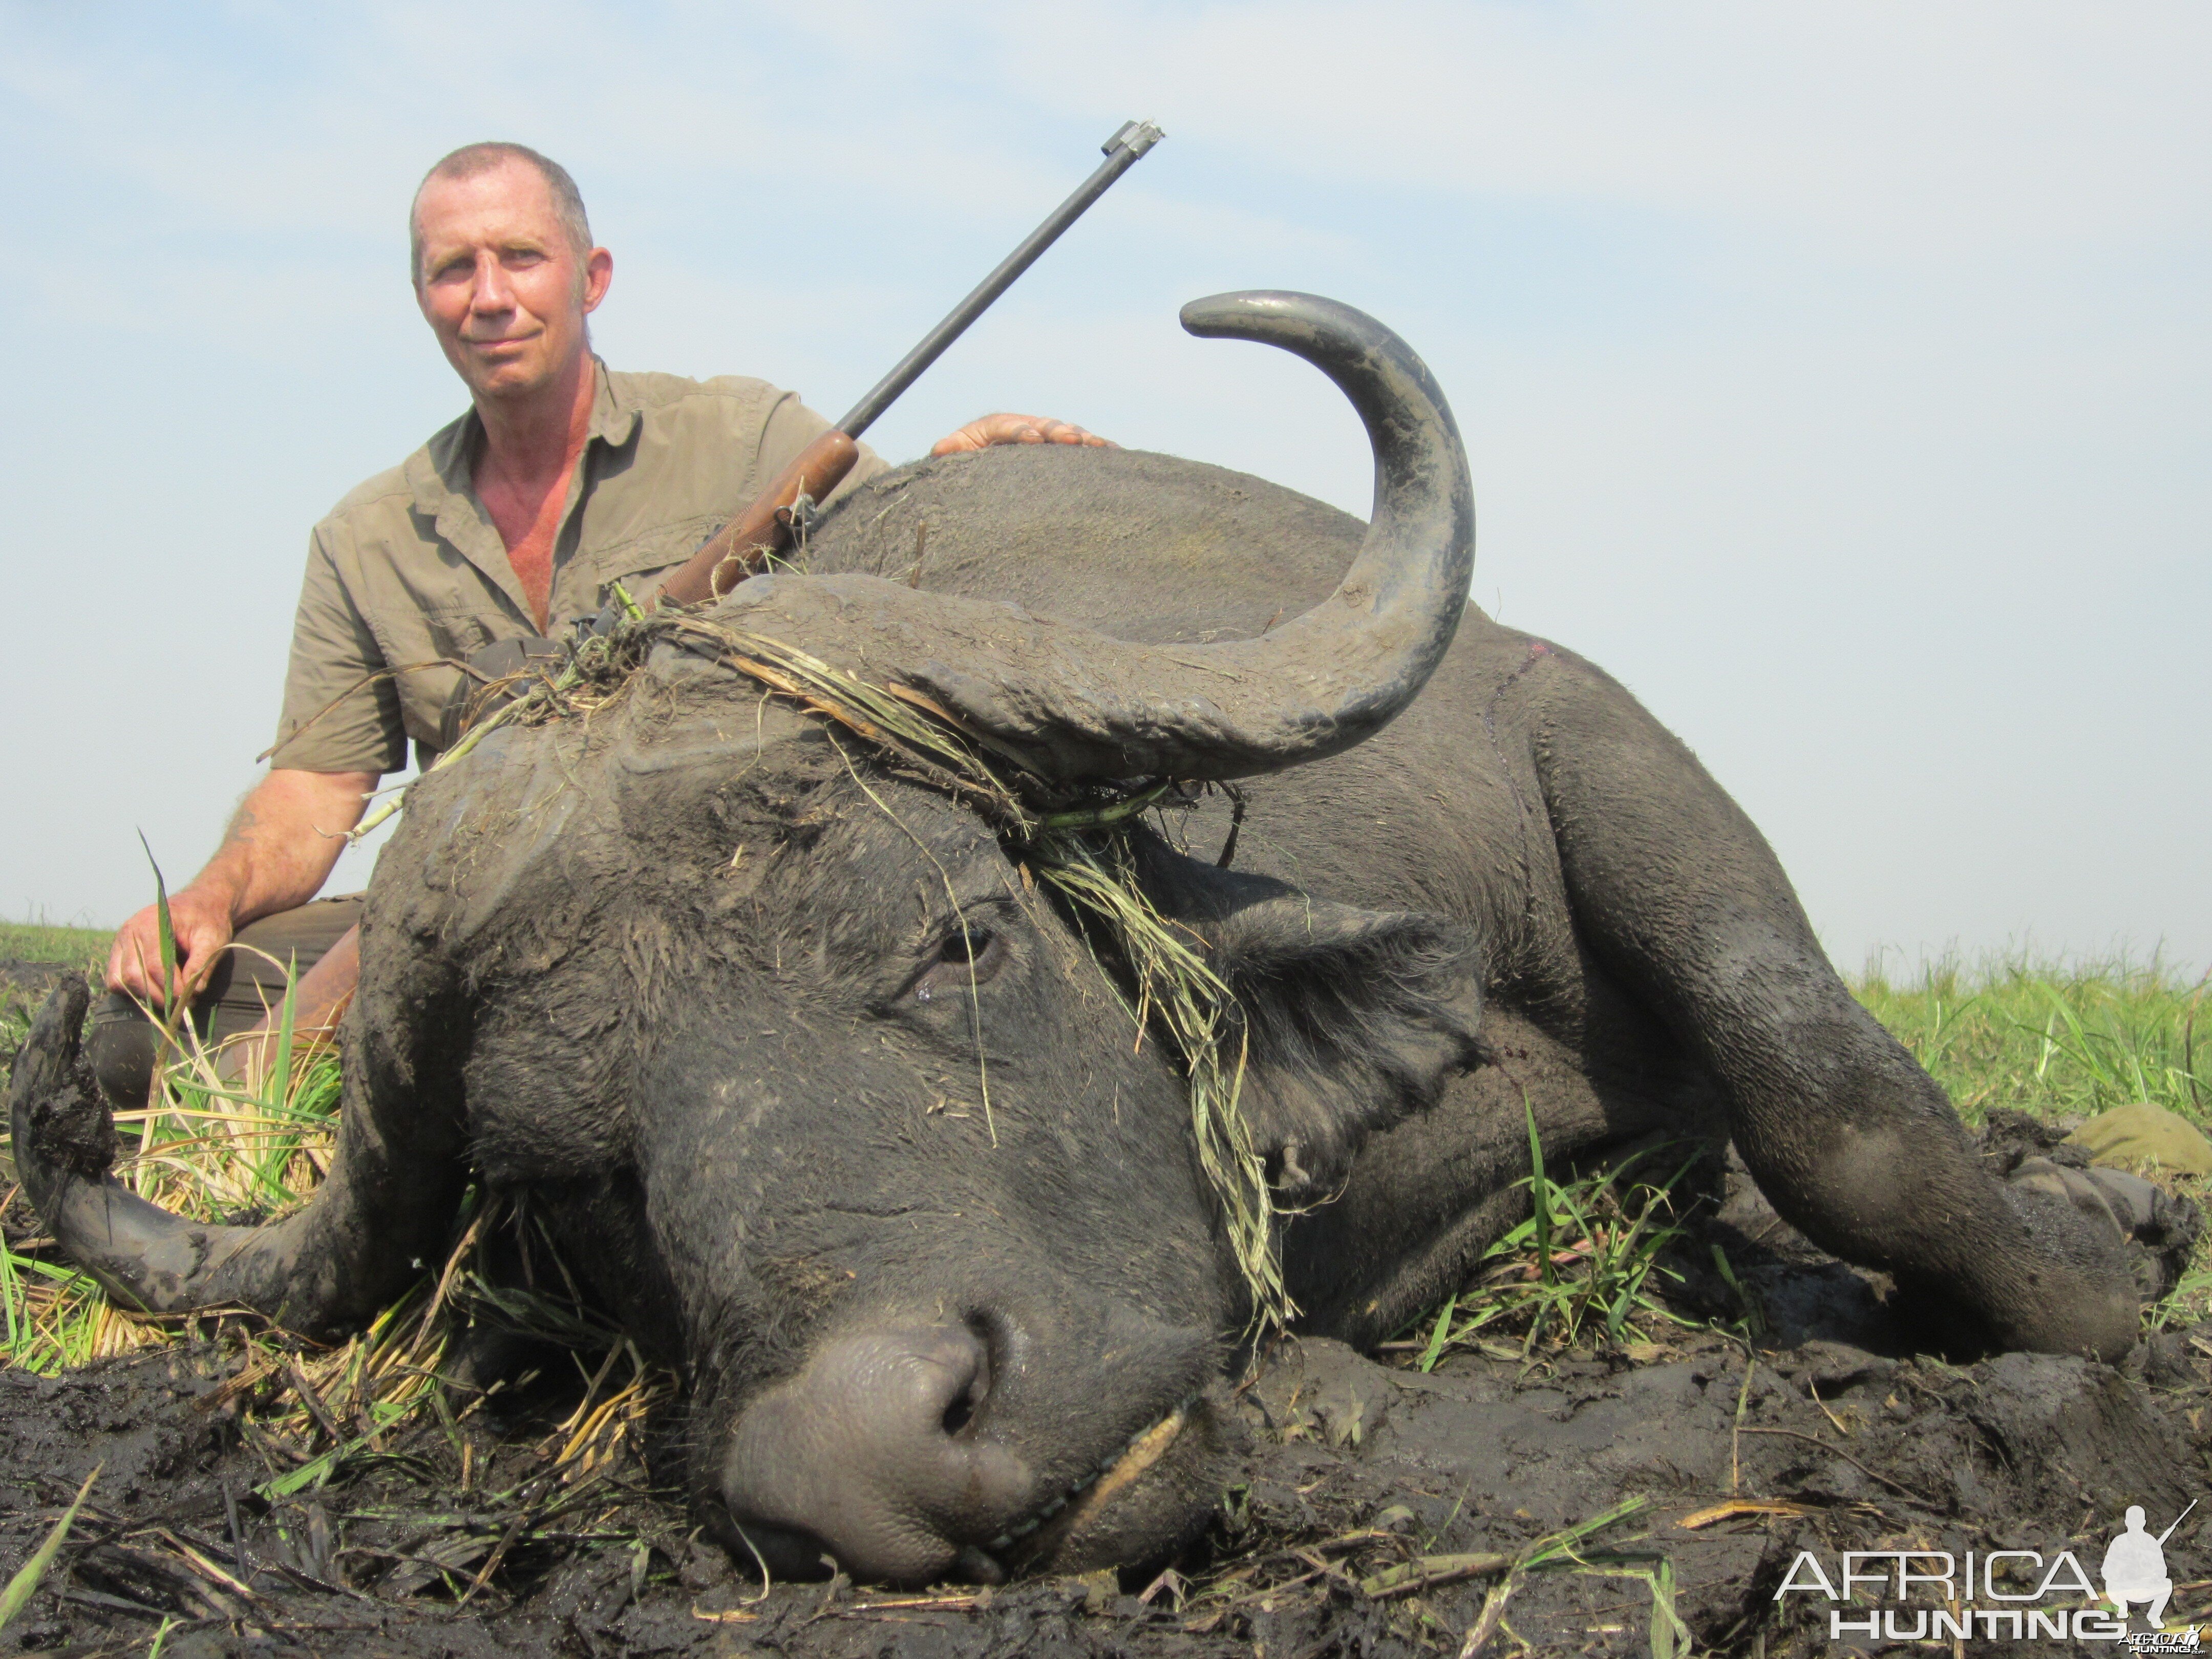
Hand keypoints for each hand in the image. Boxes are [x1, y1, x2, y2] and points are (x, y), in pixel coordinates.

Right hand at [107, 885, 237, 1008]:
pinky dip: (131, 991)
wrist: (197, 905)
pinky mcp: (118, 951)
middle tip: (180, 1005)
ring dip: (143, 997)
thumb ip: (202, 962)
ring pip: (120, 980)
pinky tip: (154, 992)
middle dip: (157, 996)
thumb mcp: (212, 938)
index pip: (155, 964)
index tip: (188, 999)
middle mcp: (130, 931)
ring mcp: (120, 941)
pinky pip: (115, 979)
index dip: (171, 987)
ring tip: (169, 1001)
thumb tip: (193, 991)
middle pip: (133, 975)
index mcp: (152, 923)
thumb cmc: (206, 921)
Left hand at [930, 413, 1113, 455]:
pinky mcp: (1060, 449)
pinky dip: (1098, 448)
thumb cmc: (967, 457)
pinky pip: (1082, 447)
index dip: (1021, 431)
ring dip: (1084, 439)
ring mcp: (1046, 435)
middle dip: (1059, 431)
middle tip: (1073, 439)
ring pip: (1067, 432)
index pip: (1010, 427)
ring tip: (1101, 447)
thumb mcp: (957, 452)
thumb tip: (941, 447)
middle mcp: (1026, 426)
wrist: (983, 458)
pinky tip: (1117, 454)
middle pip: (1046, 425)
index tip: (1033, 438)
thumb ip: (952, 449)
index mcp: (997, 426)